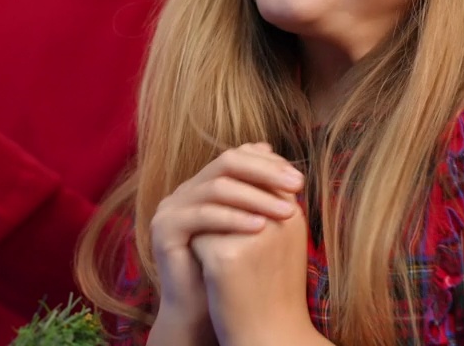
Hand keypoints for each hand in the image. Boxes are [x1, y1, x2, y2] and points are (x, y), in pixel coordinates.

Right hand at [147, 143, 304, 339]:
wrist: (203, 311)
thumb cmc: (233, 270)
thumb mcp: (252, 225)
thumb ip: (260, 192)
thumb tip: (271, 151)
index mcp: (203, 186)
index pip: (235, 158)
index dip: (267, 164)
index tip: (299, 180)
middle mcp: (185, 191)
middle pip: (225, 163)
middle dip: (265, 173)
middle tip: (296, 186)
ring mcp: (171, 208)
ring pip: (216, 188)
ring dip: (256, 197)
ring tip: (286, 212)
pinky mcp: (163, 228)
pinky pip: (201, 215)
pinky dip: (232, 218)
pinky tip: (259, 227)